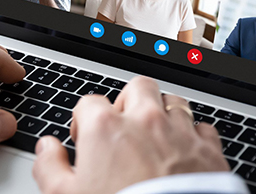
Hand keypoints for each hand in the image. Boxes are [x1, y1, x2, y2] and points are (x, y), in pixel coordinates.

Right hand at [33, 77, 227, 193]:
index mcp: (106, 129)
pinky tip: (185, 154)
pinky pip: (203, 128)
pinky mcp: (208, 151)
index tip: (85, 140)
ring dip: (163, 114)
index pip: (89, 103)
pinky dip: (194, 137)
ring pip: (173, 102)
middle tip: (123, 127)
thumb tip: (46, 149)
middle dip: (129, 102)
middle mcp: (145, 121)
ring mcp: (180, 133)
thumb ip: (50, 168)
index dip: (84, 121)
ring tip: (155, 138)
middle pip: (137, 88)